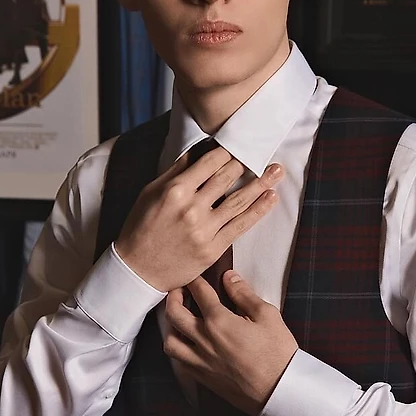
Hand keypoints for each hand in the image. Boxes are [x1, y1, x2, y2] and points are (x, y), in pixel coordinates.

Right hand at [115, 146, 282, 291]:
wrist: (138, 269)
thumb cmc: (141, 227)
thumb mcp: (151, 192)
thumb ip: (176, 171)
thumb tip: (199, 151)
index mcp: (175, 190)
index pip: (210, 163)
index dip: (227, 152)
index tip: (238, 146)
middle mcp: (191, 208)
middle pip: (227, 178)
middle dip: (247, 164)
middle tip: (263, 153)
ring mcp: (204, 230)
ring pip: (240, 201)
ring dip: (262, 183)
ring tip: (277, 171)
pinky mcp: (213, 249)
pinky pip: (241, 225)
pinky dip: (259, 210)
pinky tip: (271, 197)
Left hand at [163, 272, 297, 415]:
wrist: (280, 390)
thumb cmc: (277, 352)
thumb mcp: (267, 315)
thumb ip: (244, 294)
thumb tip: (229, 278)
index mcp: (219, 322)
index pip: (199, 293)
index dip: (195, 280)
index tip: (194, 276)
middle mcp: (204, 340)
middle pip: (174, 314)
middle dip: (173, 297)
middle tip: (178, 291)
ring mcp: (201, 361)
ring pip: (170, 341)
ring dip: (170, 326)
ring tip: (178, 319)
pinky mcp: (203, 378)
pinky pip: (179, 361)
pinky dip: (178, 349)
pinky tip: (186, 344)